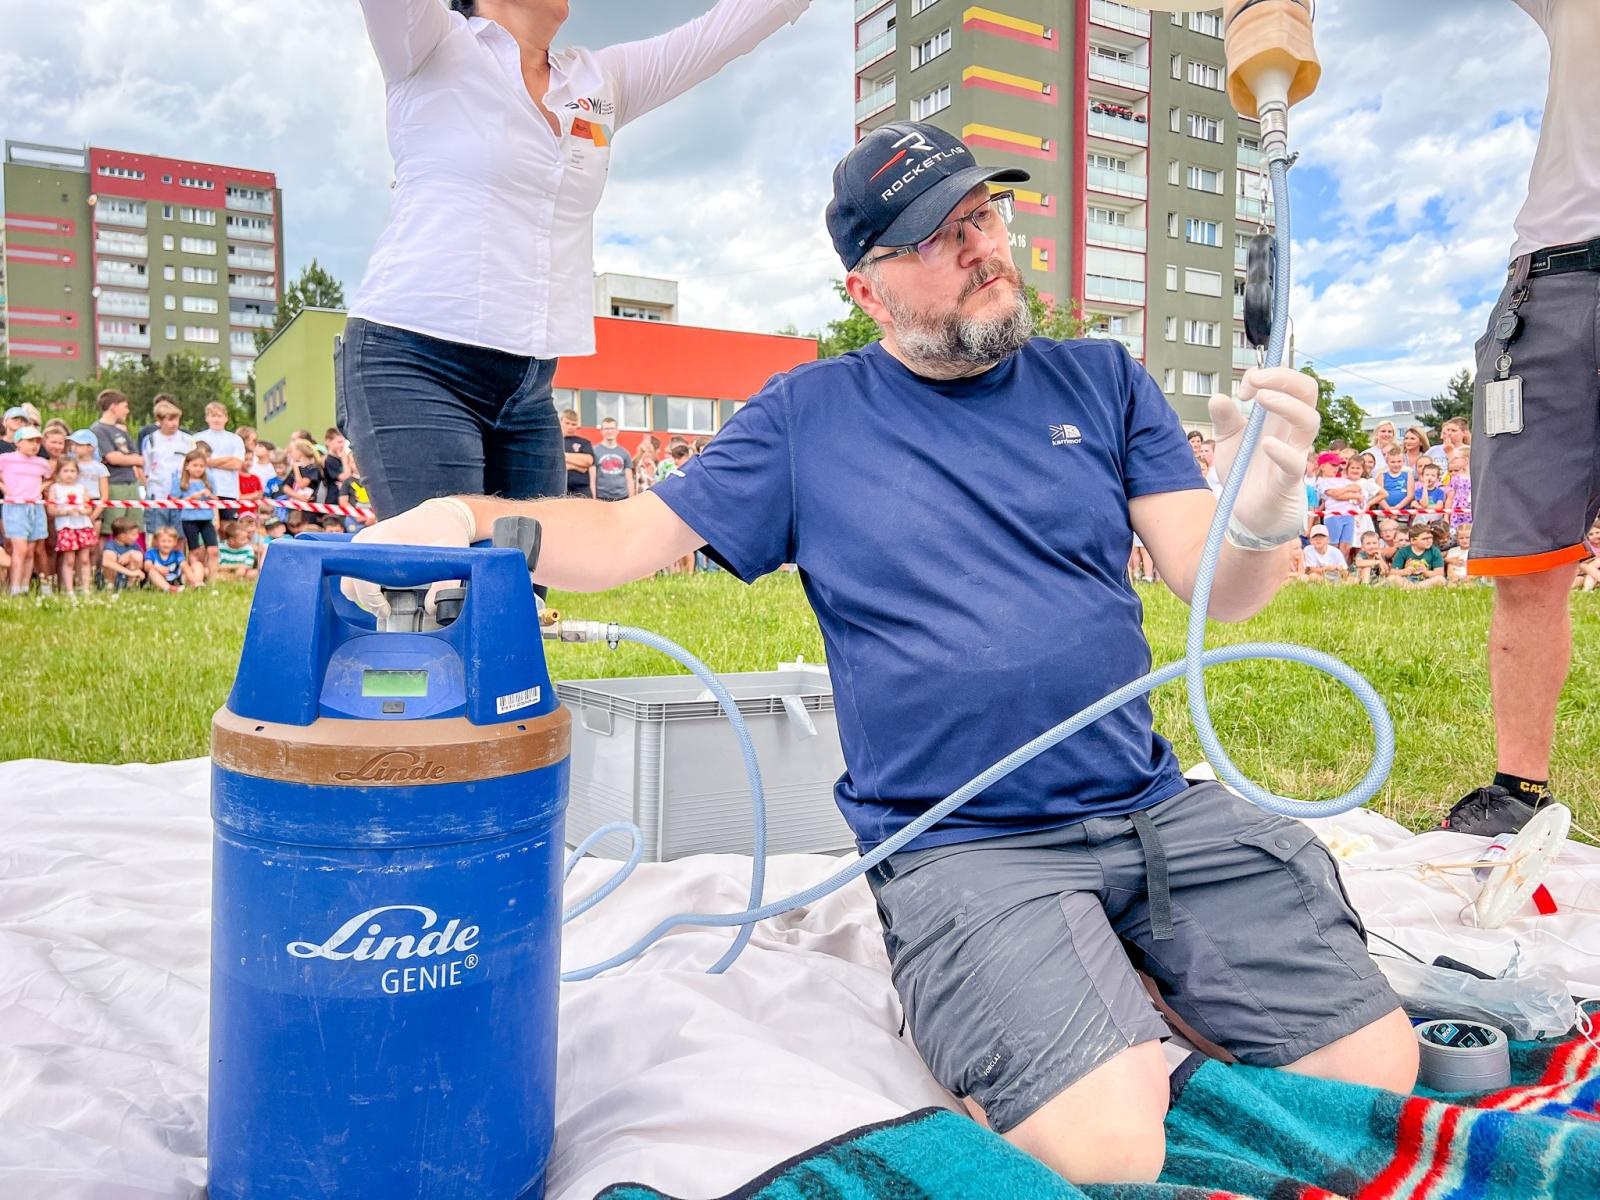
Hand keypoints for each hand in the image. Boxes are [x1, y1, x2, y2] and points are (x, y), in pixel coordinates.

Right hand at [339, 497, 476, 619]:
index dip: (371, 598)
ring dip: (363, 594)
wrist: (441, 515)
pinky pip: (354, 570)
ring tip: (384, 603)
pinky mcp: (366, 543)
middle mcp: (368, 538)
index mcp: (385, 538)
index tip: (385, 609)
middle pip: (350, 580)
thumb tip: (432, 608)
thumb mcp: (452, 556)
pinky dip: (363, 584)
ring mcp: (364, 540)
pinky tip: (382, 590)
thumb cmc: (446, 532)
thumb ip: (445, 584)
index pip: (362, 575)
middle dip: (366, 601)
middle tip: (386, 611)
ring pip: (349, 577)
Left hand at [1208, 367, 1319, 547]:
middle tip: (1256, 382)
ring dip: (1287, 404)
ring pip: (1310, 421)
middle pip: (1308, 391)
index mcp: (1279, 417)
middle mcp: (1291, 431)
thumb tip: (1218, 396)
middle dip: (1285, 377)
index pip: (1291, 382)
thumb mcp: (1229, 440)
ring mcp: (1294, 453)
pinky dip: (1282, 451)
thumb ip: (1224, 418)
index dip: (1270, 374)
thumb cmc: (1245, 471)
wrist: (1248, 513)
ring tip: (1260, 400)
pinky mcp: (1287, 481)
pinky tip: (1265, 444)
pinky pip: (1295, 463)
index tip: (1244, 387)